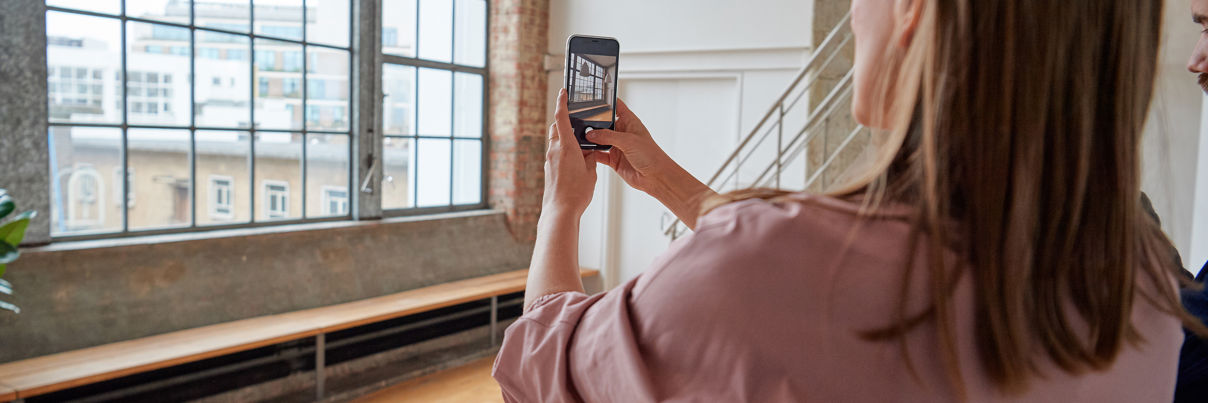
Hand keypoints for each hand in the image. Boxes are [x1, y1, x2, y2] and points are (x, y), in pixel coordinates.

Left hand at [541, 88, 597, 216]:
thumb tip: (589, 154)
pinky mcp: (549, 170)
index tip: (563, 92)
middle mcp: (554, 151)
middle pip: (557, 128)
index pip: (561, 118)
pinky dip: (563, 151)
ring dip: (565, 138)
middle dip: (565, 122)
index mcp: (566, 147)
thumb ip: (590, 159)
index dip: (562, 103)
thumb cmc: (576, 193)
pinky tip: (575, 160)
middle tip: (576, 120)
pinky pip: (555, 154)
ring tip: (580, 144)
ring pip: (556, 141)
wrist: (560, 211)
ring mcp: (549, 160)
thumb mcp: (590, 172)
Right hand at [586, 99, 714, 228]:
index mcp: (629, 122)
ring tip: (578, 136)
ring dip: (590, 139)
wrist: (656, 177)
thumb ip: (608, 136)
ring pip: (599, 139)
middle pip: (604, 123)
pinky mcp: (613, 159)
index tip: (593, 96)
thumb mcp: (628, 141)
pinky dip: (591, 153)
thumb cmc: (651, 155)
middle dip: (592, 122)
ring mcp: (617, 146)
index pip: (616, 106)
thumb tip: (591, 134)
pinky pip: (599, 154)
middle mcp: (622, 133)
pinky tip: (584, 151)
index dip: (606, 101)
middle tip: (579, 119)